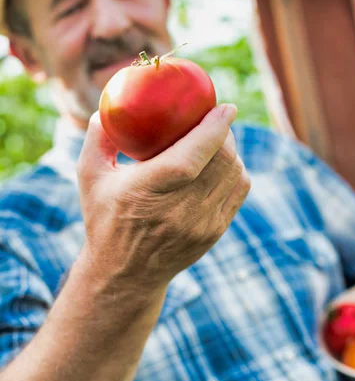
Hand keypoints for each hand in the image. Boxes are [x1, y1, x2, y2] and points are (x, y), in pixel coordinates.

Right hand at [77, 103, 250, 289]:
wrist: (126, 273)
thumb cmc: (105, 219)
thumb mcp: (89, 177)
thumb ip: (98, 138)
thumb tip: (108, 106)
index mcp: (147, 192)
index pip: (191, 158)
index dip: (214, 130)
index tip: (226, 107)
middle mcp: (179, 210)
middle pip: (221, 162)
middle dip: (226, 134)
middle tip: (217, 119)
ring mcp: (202, 224)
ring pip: (234, 174)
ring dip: (232, 151)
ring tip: (218, 141)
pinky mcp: (215, 231)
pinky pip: (239, 191)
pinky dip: (235, 171)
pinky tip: (222, 164)